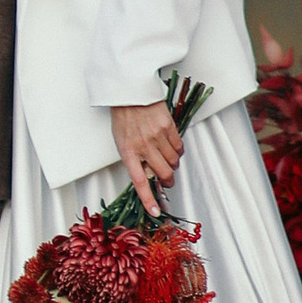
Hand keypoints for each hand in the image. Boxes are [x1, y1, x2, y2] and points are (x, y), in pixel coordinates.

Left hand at [112, 98, 182, 216]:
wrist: (128, 91)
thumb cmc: (123, 116)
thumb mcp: (121, 140)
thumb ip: (133, 158)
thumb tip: (147, 174)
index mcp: (128, 151)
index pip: (139, 182)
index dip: (148, 199)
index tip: (155, 211)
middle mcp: (144, 146)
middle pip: (164, 174)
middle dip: (167, 180)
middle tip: (166, 179)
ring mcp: (157, 136)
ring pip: (174, 162)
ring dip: (172, 164)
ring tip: (165, 155)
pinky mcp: (168, 126)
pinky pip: (179, 147)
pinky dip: (178, 150)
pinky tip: (170, 144)